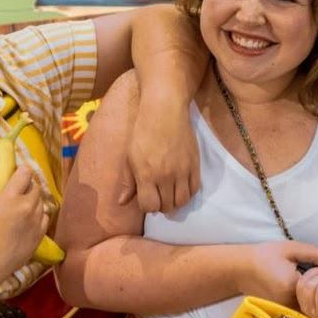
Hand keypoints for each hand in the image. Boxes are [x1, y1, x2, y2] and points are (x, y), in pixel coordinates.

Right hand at [0, 167, 48, 281]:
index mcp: (11, 197)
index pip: (25, 174)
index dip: (22, 171)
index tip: (19, 173)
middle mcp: (27, 205)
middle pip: (35, 187)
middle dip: (28, 186)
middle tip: (21, 190)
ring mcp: (36, 220)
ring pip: (41, 202)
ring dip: (34, 201)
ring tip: (25, 206)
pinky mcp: (40, 233)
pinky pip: (45, 217)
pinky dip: (39, 214)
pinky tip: (31, 218)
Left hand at [120, 96, 199, 212]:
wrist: (165, 110)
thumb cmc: (142, 132)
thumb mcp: (129, 156)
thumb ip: (128, 181)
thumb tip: (122, 202)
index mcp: (146, 175)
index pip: (149, 206)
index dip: (147, 206)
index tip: (146, 198)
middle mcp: (165, 176)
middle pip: (167, 206)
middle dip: (160, 206)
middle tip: (158, 197)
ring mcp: (182, 171)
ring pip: (182, 201)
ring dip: (175, 202)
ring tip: (170, 195)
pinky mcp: (195, 164)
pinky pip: (195, 189)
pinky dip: (188, 193)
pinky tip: (181, 188)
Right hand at [239, 241, 317, 305]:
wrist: (241, 269)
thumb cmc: (265, 256)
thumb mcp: (290, 248)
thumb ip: (314, 254)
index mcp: (293, 285)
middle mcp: (290, 302)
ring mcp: (286, 310)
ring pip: (312, 306)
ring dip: (315, 296)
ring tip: (310, 281)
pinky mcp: (283, 313)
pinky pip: (302, 309)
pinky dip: (306, 301)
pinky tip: (301, 289)